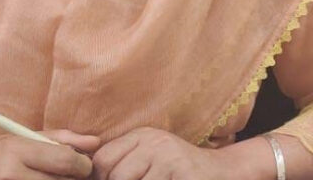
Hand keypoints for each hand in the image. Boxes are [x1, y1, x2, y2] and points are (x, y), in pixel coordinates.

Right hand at [0, 129, 100, 179]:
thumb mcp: (23, 136)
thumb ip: (61, 138)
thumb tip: (96, 142)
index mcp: (17, 151)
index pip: (65, 161)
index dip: (83, 165)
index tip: (83, 165)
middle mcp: (12, 174)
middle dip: (74, 179)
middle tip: (68, 174)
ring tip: (48, 178)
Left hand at [90, 127, 227, 179]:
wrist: (221, 172)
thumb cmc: (179, 171)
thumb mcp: (150, 158)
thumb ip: (125, 161)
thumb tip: (91, 173)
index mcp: (141, 136)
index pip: (102, 157)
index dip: (99, 177)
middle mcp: (152, 141)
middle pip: (116, 174)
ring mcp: (167, 155)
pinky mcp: (180, 170)